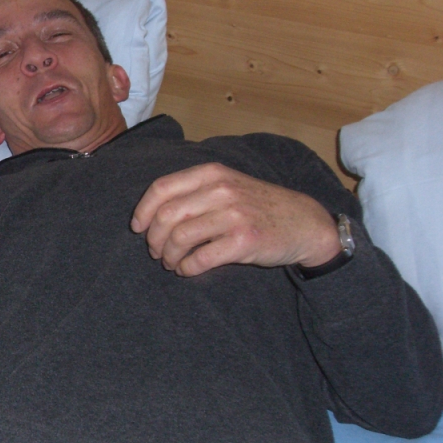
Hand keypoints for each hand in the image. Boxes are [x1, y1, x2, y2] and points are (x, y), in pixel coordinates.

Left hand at [130, 163, 340, 275]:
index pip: (162, 188)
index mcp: (211, 174)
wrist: (304, 223)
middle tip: (156, 251)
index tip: (138, 228)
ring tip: (172, 263)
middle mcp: (221, 190)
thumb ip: (193, 193)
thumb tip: (150, 215)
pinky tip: (188, 269)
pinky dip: (187, 268)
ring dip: (169, 256)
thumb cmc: (257, 206)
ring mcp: (234, 215)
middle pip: (167, 216)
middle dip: (154, 239)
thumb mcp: (227, 185)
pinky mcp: (244, 241)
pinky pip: (200, 258)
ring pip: (180, 238)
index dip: (143, 211)